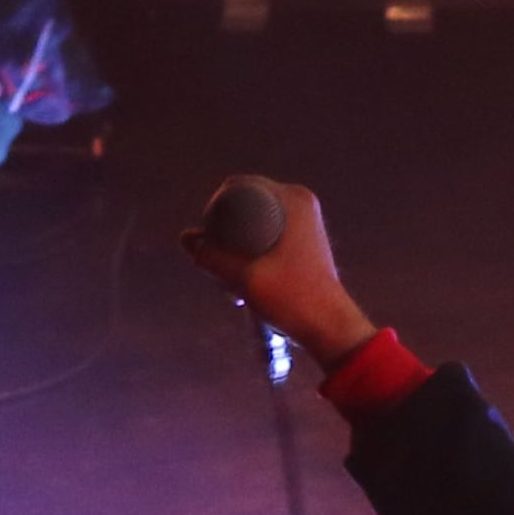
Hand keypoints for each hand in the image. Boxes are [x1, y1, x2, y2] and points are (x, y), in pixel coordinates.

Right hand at [172, 175, 382, 369]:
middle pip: (244, 205)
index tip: (208, 242)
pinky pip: (264, 234)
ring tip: (230, 277)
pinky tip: (242, 278)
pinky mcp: (302, 240)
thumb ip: (211, 256)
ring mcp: (303, 221)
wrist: (328, 326)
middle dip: (224, 232)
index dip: (215, 210)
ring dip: (235, 245)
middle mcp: (300, 202)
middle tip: (218, 264)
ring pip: (252, 223)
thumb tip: (185, 238)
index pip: (238, 187)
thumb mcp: (244, 277)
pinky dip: (249, 251)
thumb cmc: (292, 300)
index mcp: (292, 199)